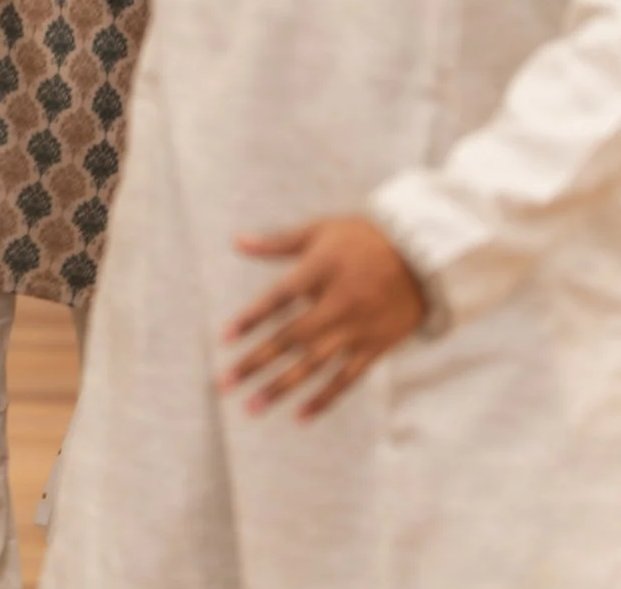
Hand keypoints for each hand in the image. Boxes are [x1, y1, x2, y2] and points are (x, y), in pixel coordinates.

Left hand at [223, 216, 429, 419]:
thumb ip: (278, 243)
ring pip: (315, 364)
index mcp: (322, 271)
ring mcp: (358, 329)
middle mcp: (339, 304)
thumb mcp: (320, 231)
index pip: (279, 299)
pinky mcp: (376, 347)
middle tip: (224, 384)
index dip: (251, 318)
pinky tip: (299, 415)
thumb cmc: (364, 239)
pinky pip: (347, 378)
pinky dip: (324, 398)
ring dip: (282, 387)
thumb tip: (236, 242)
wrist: (425, 256)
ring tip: (252, 407)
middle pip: (291, 338)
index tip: (223, 338)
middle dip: (256, 362)